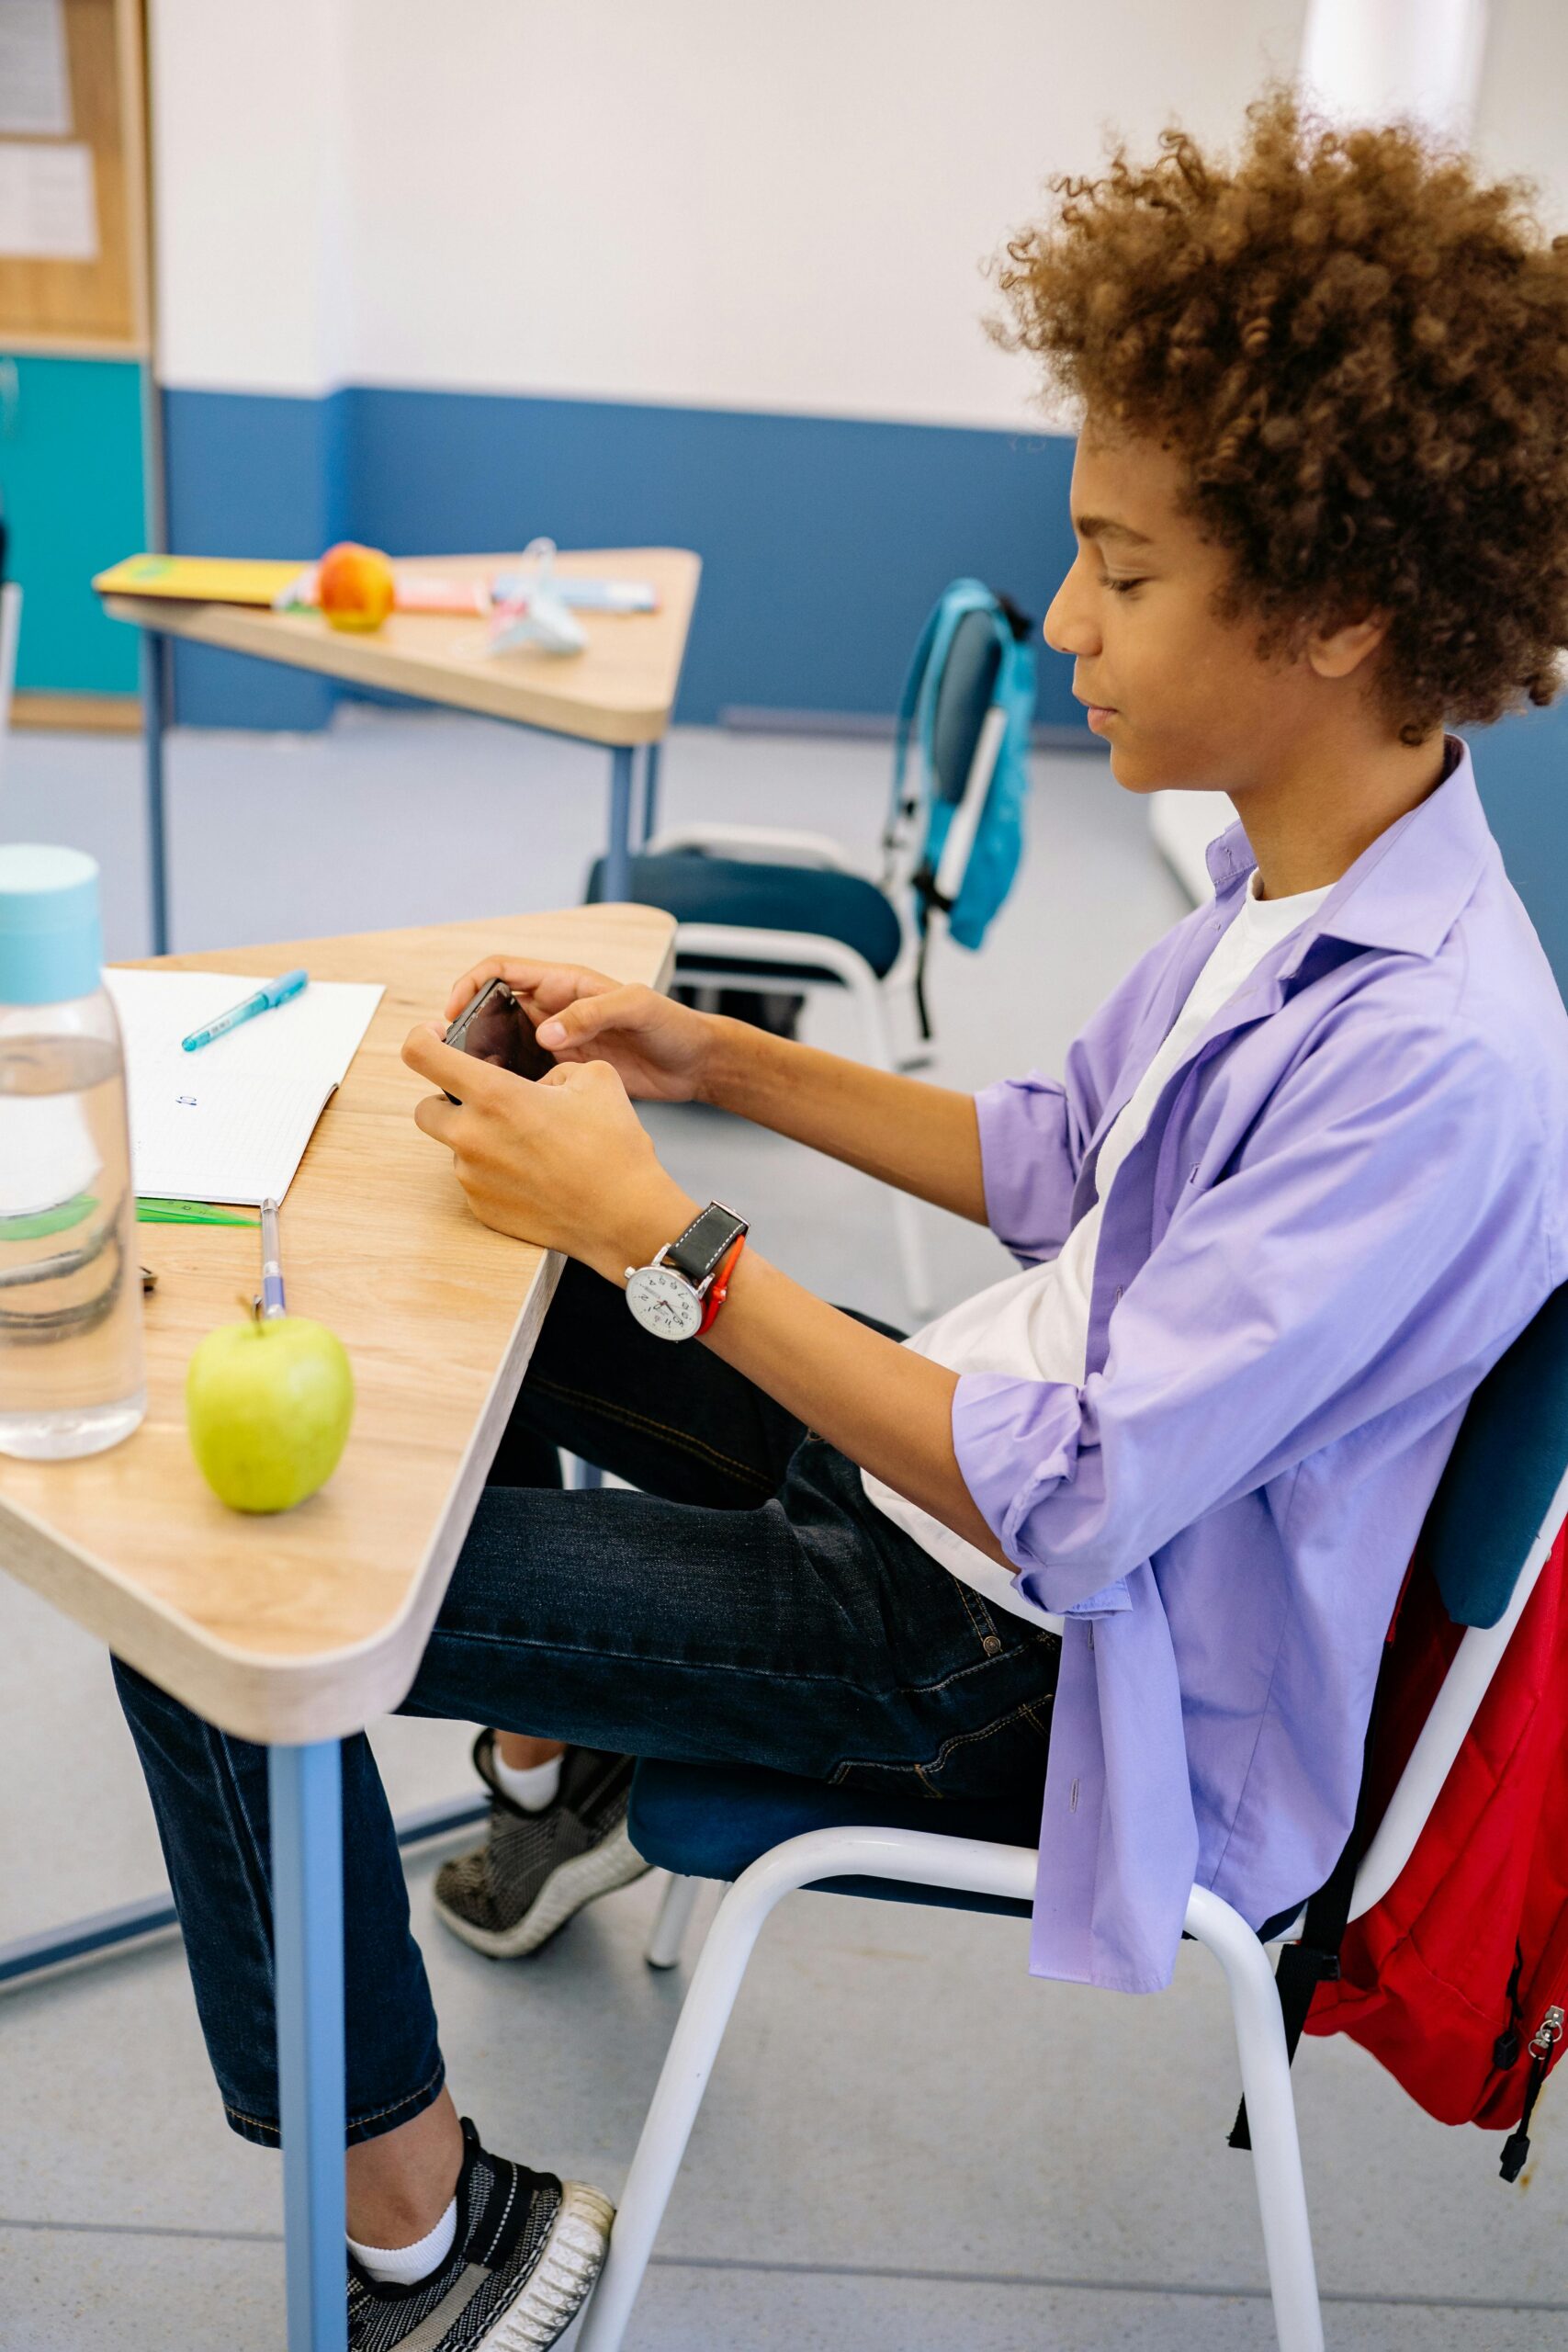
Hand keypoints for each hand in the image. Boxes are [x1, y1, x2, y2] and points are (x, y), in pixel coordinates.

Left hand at [401, 1023, 695, 1274]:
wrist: (626, 1216)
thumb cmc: (614, 1149)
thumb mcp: (594, 1078)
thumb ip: (551, 1069)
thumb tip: (537, 1083)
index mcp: (494, 1096)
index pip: (421, 1054)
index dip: (422, 1039)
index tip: (433, 1039)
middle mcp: (472, 1137)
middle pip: (424, 1108)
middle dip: (448, 1100)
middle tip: (487, 1104)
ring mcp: (473, 1178)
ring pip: (454, 1147)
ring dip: (478, 1139)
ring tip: (527, 1146)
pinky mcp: (482, 1209)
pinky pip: (474, 1181)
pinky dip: (494, 1173)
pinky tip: (533, 1175)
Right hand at [442, 959, 714, 1102]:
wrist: (694, 1064)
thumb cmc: (671, 1025)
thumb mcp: (636, 1008)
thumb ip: (591, 1013)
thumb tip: (544, 1033)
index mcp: (564, 983)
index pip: (502, 971)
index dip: (470, 984)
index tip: (452, 1011)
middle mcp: (554, 1009)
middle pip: (493, 1009)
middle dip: (469, 1027)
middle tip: (453, 1055)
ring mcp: (557, 1041)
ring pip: (504, 1044)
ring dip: (485, 1058)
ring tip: (471, 1082)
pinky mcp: (564, 1071)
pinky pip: (524, 1074)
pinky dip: (509, 1083)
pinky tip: (503, 1101)